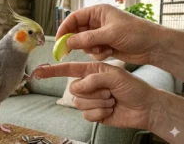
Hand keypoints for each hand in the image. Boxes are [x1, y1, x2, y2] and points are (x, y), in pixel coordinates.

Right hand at [36, 62, 158, 129]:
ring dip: (97, 103)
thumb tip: (77, 88)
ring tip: (111, 100)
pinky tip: (110, 109)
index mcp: (91, 71)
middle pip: (73, 88)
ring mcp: (90, 99)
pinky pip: (85, 114)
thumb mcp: (114, 76)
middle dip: (91, 92)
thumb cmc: (133, 87)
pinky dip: (99, 113)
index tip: (38, 73)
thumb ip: (92, 79)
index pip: (67, 69)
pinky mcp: (93, 112)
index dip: (52, 71)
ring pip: (78, 102)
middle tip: (108, 91)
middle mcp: (88, 84)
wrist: (145, 107)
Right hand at [57, 4, 167, 64]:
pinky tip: (110, 52)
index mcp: (98, 12)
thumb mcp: (110, 34)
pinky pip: (92, 51)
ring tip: (103, 49)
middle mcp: (97, 22)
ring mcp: (100, 35)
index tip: (58, 40)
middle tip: (67, 51)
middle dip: (76, 42)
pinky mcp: (104, 45)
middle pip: (76, 32)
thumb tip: (68, 42)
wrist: (153, 46)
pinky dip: (98, 54)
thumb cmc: (135, 33)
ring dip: (90, 49)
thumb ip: (87, 38)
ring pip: (84, 43)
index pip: (74, 18)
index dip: (64, 28)